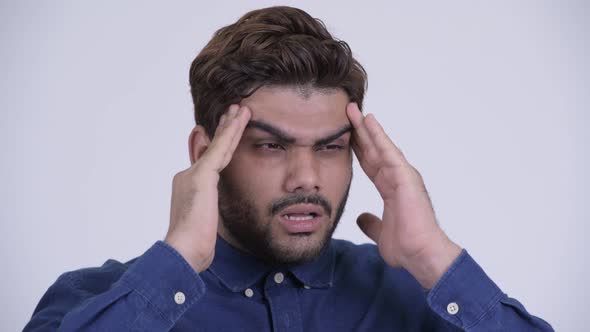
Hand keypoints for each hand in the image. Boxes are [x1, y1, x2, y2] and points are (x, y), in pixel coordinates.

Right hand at [164, 105, 250, 271]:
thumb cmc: (194, 246)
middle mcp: (188, 176)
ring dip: (230, 124)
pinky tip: (240, 118)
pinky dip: (232, 131)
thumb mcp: (204, 225)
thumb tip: (210, 209)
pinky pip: (222, 148)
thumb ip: (208, 211)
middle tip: (233, 112)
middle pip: (210, 148)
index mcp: (189, 187)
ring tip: (240, 108)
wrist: (183, 250)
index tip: (222, 133)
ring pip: (218, 144)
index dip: (215, 145)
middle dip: (223, 130)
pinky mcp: (203, 175)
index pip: (207, 161)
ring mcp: (194, 174)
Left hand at [347, 103, 460, 288]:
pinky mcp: (406, 177)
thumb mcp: (380, 232)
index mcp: (391, 189)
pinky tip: (369, 122)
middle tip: (347, 112)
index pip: (370, 163)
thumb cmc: (408, 246)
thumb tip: (361, 218)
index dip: (358, 148)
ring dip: (367, 127)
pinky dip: (379, 137)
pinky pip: (389, 153)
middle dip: (359, 131)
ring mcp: (403, 176)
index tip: (345, 134)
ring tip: (353, 110)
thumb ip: (371, 223)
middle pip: (373, 150)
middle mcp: (398, 178)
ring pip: (381, 146)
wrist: (421, 255)